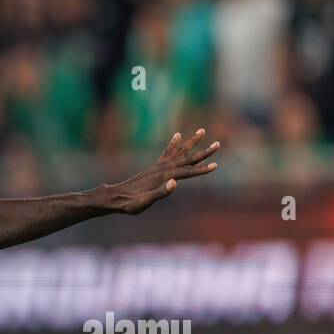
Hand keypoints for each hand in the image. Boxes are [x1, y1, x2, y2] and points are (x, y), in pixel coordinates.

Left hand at [104, 129, 219, 214]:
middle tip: (218, 143)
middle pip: (187, 159)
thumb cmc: (129, 203)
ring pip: (179, 152)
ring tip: (202, 130)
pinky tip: (177, 136)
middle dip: (204, 152)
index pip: (187, 172)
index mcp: (164, 177)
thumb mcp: (145, 202)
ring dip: (191, 142)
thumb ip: (160, 193)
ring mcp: (158, 167)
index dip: (202, 170)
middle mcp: (162, 168)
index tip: (216, 165)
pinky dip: (173, 144)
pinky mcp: (153, 167)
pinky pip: (167, 153)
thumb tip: (174, 183)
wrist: (115, 197)